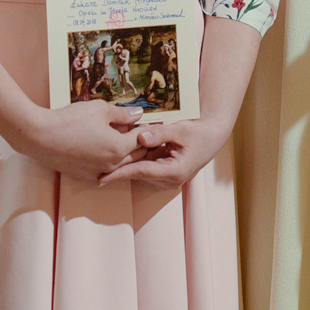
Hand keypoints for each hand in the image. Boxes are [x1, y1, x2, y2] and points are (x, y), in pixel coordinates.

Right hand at [12, 99, 144, 181]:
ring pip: (122, 164)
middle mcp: (111, 164)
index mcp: (118, 147)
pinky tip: (106, 147)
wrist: (40, 137)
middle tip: (140, 128)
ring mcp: (98, 172)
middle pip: (136, 154)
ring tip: (125, 136)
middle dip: (141, 142)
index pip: (143, 138)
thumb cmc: (70, 120)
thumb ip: (123, 113)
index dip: (147, 127)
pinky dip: (111, 159)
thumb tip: (139, 114)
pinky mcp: (86, 175)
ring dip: (127, 152)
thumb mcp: (100, 110)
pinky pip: (107, 169)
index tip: (150, 120)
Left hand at [99, 115, 232, 189]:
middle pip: (138, 173)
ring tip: (106, 157)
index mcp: (174, 171)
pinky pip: (146, 168)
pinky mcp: (165, 174)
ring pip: (141, 171)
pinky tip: (124, 153)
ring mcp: (168, 179)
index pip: (141, 172)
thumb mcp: (180, 129)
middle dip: (119, 167)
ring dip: (127, 163)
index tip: (101, 178)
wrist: (212, 137)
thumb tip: (140, 137)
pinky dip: (136, 160)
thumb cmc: (198, 132)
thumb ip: (159, 133)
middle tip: (96, 161)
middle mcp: (170, 180)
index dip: (120, 174)